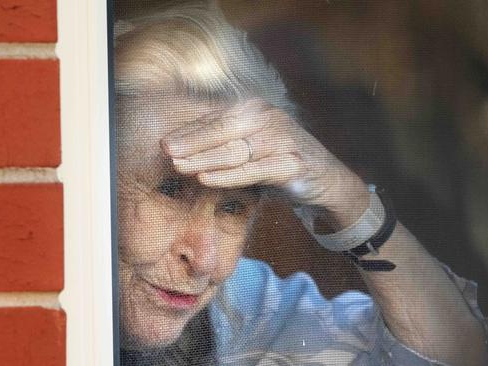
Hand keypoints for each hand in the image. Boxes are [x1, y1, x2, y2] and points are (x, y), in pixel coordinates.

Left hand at [160, 99, 368, 225]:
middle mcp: (268, 118)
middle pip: (222, 129)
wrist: (325, 179)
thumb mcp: (251, 147)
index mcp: (255, 109)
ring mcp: (282, 139)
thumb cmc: (279, 161)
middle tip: (165, 151)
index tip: (163, 142)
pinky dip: (228, 175)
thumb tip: (182, 146)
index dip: (188, 131)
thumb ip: (224, 142)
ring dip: (204, 158)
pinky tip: (206, 178)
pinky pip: (253, 170)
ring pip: (235, 150)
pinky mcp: (291, 163)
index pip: (215, 118)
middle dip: (191, 141)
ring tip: (179, 165)